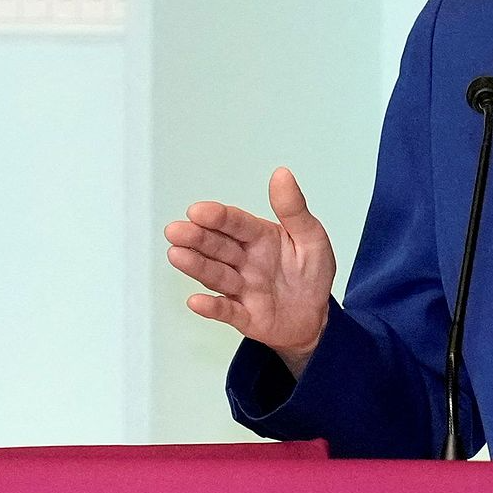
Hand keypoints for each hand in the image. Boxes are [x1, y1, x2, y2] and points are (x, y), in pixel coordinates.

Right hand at [164, 166, 335, 376]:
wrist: (316, 318)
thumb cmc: (311, 275)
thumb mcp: (312, 238)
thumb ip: (294, 209)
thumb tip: (282, 174)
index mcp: (260, 238)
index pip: (236, 224)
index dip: (218, 217)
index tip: (198, 211)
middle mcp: (245, 261)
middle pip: (218, 247)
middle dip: (197, 238)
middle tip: (176, 230)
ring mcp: (242, 288)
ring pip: (216, 275)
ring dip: (196, 266)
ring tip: (176, 255)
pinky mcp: (244, 316)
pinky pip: (226, 311)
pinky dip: (211, 307)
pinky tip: (196, 301)